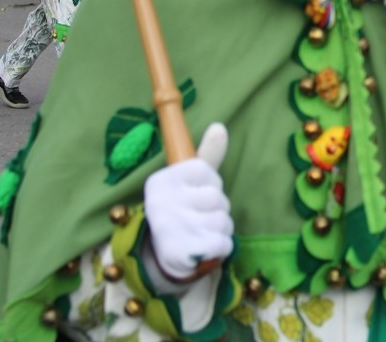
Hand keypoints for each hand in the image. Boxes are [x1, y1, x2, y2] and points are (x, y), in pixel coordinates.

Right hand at [144, 123, 232, 281]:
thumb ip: (207, 154)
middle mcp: (161, 202)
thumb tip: (219, 127)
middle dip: (217, 209)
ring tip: (200, 233)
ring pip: (223, 221)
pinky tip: (203, 248)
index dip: (210, 184)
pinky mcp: (183, 253)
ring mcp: (171, 228)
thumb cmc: (183, 210)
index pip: (207, 171)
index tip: (194, 194)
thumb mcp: (190, 181)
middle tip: (197, 217)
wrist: (163, 258)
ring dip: (219, 229)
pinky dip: (220, 247)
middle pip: (218, 197)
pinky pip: (224, 243)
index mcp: (161, 180)